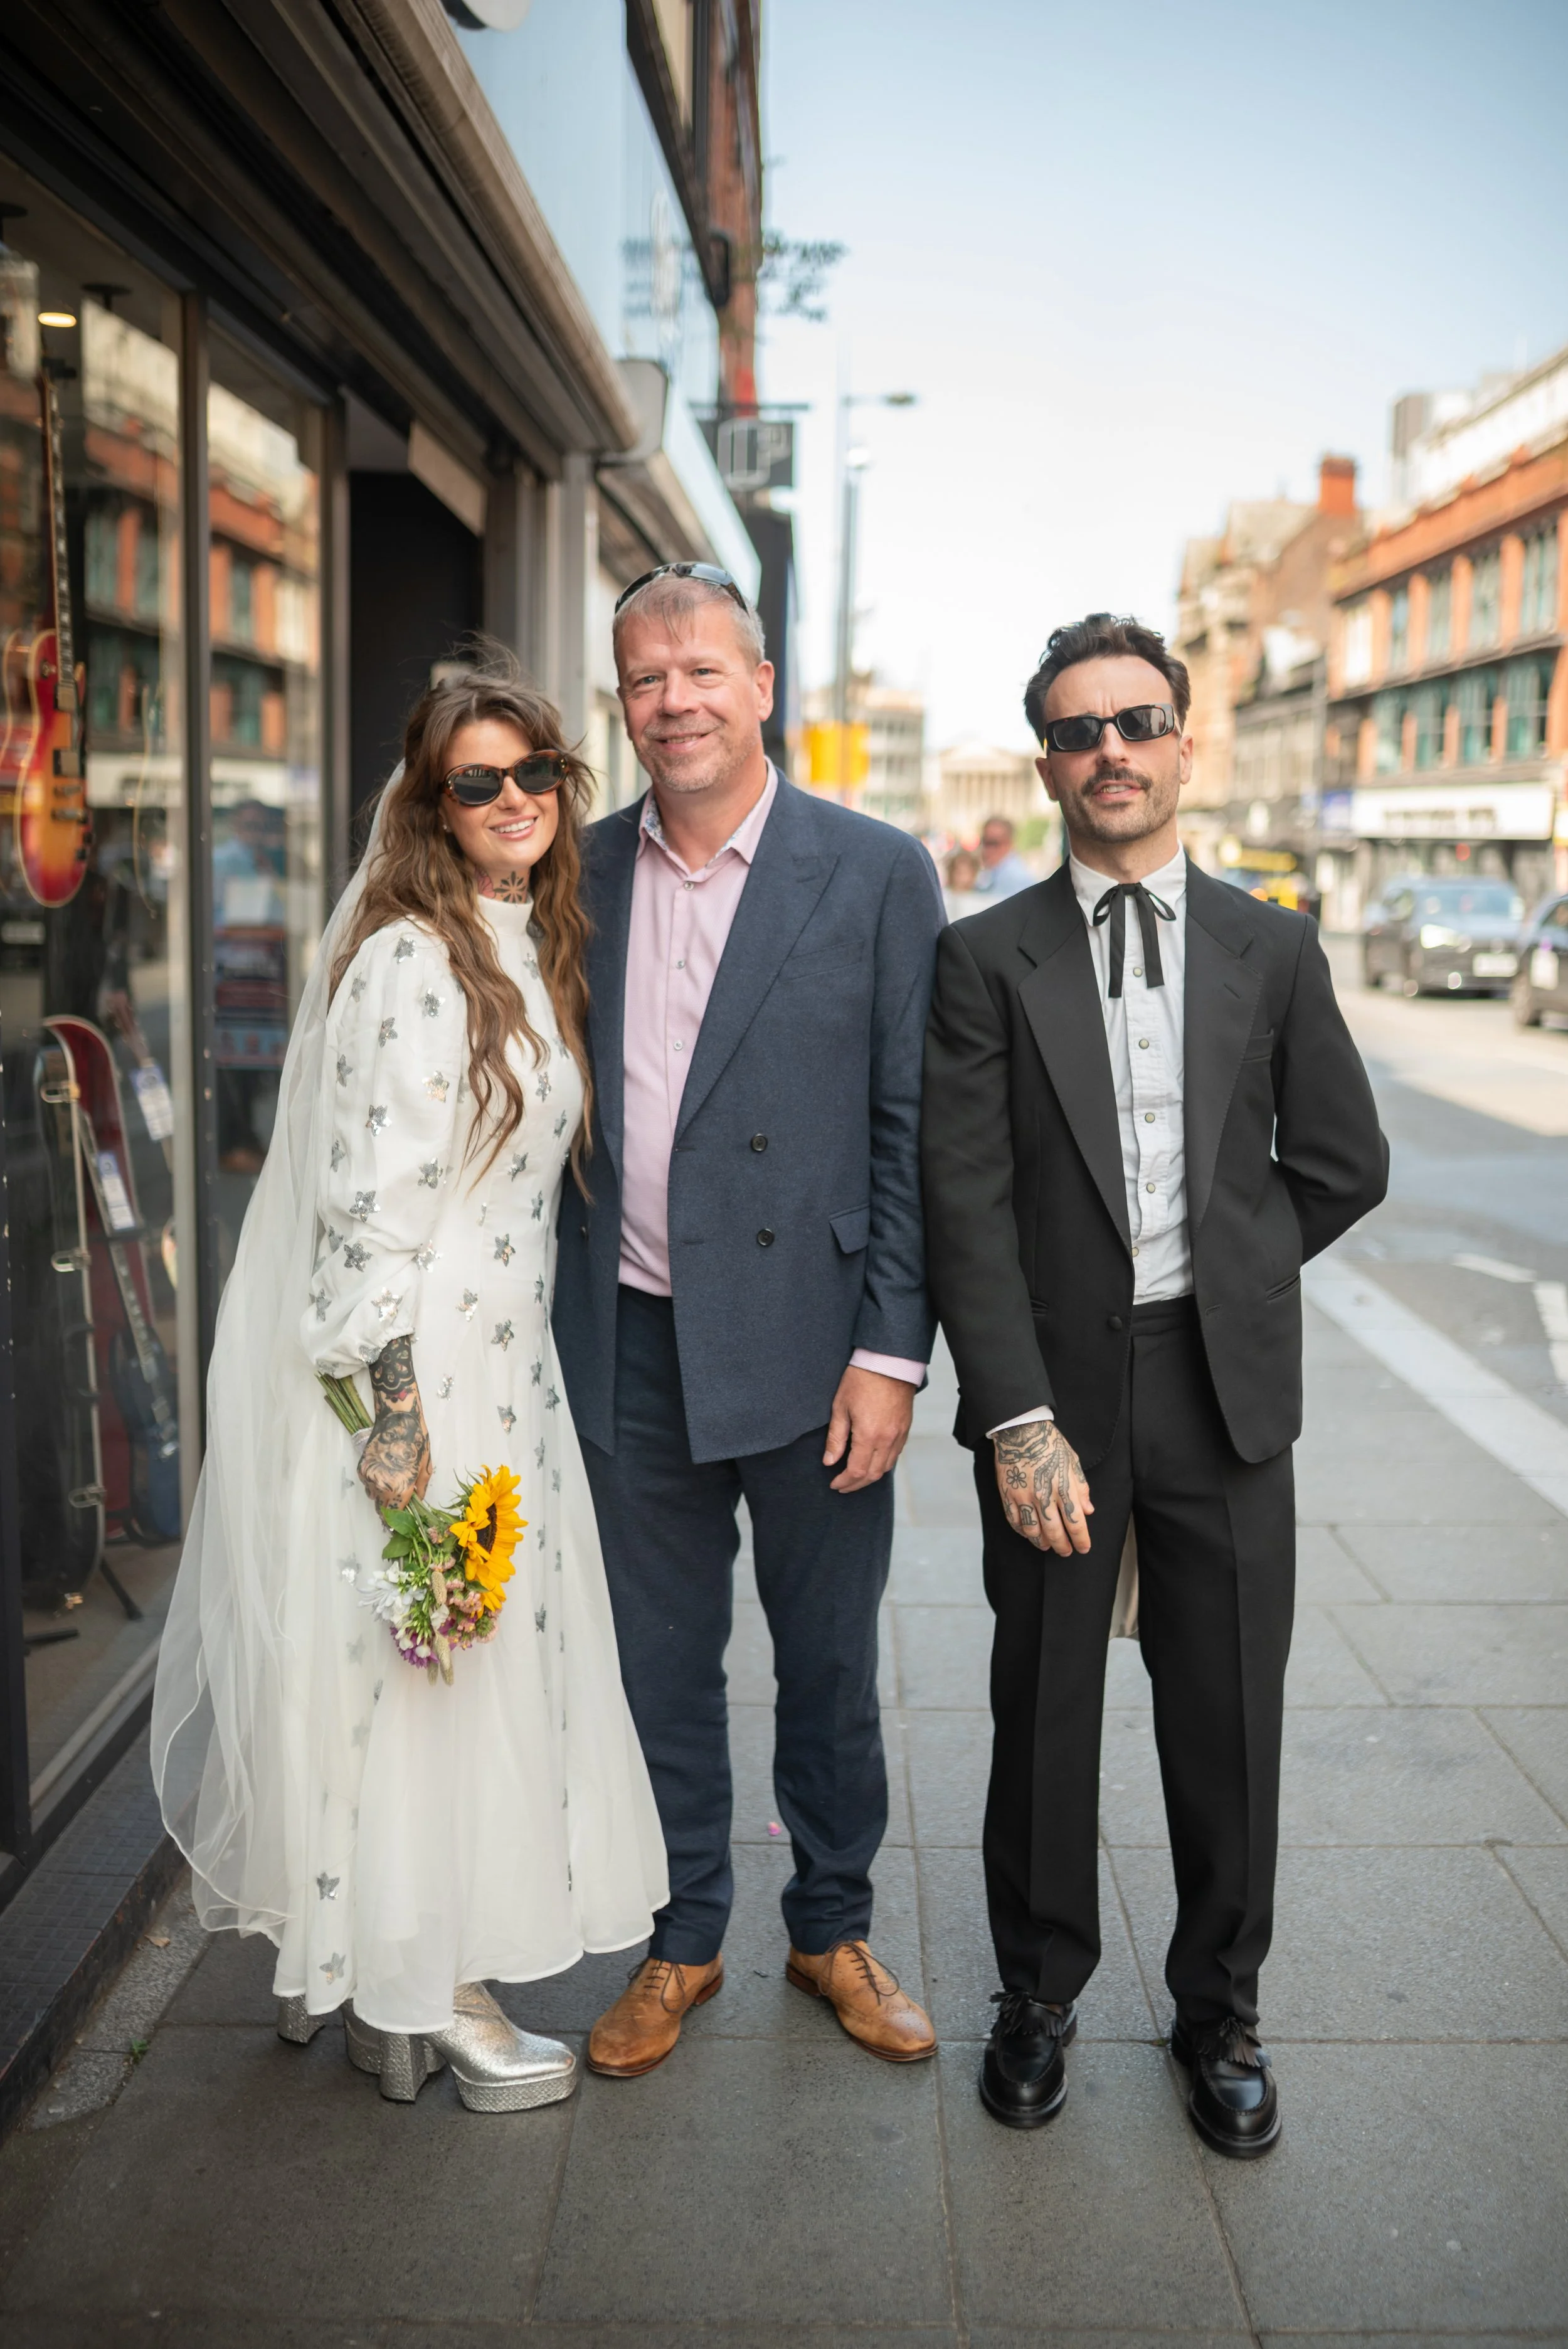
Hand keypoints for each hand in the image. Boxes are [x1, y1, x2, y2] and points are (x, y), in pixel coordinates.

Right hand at [358, 1334, 431, 1509]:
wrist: (397, 1417)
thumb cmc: (417, 1439)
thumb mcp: (425, 1465)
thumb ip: (421, 1487)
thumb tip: (418, 1501)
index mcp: (400, 1487)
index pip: (396, 1513)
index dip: (400, 1519)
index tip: (404, 1521)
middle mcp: (381, 1486)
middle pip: (383, 1509)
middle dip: (392, 1510)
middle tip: (401, 1505)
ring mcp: (369, 1477)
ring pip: (373, 1498)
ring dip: (383, 1498)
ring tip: (394, 1487)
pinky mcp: (361, 1468)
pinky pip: (367, 1485)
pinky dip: (375, 1485)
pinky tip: (385, 1474)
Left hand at [823, 1365, 915, 1493]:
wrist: (889, 1362)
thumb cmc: (862, 1379)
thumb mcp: (840, 1407)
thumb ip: (836, 1438)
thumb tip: (829, 1461)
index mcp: (869, 1435)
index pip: (857, 1471)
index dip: (845, 1482)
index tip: (834, 1484)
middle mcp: (887, 1439)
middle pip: (873, 1474)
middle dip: (856, 1484)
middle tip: (843, 1486)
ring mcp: (899, 1434)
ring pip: (886, 1467)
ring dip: (870, 1476)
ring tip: (855, 1477)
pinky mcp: (905, 1428)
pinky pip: (895, 1454)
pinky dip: (883, 1463)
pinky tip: (872, 1461)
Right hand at [992, 1419, 1092, 1555]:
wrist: (1020, 1430)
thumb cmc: (1049, 1444)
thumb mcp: (1072, 1461)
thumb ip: (1081, 1488)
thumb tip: (1088, 1510)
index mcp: (1063, 1487)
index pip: (1076, 1523)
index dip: (1081, 1540)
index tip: (1084, 1548)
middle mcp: (1044, 1495)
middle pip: (1055, 1532)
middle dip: (1063, 1546)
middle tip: (1066, 1552)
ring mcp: (1024, 1497)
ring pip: (1033, 1531)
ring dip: (1041, 1542)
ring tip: (1047, 1545)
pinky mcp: (1008, 1495)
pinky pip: (1014, 1521)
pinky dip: (1022, 1532)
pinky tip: (1029, 1533)